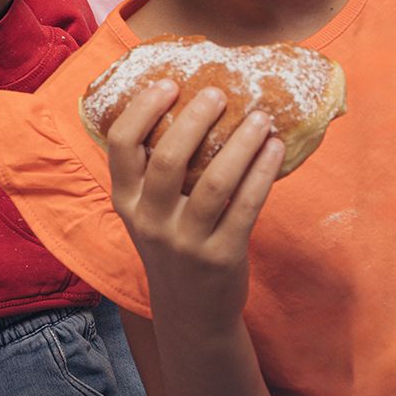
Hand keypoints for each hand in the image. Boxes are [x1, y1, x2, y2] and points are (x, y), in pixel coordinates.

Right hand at [105, 81, 282, 332]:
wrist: (192, 312)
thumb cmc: (173, 244)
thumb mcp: (148, 212)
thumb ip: (153, 171)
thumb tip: (187, 104)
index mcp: (125, 200)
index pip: (120, 144)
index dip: (143, 109)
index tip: (168, 83)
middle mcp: (148, 220)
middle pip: (167, 157)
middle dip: (194, 119)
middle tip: (219, 94)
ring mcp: (184, 241)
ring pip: (213, 181)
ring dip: (240, 143)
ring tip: (260, 118)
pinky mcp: (221, 256)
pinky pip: (246, 206)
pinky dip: (262, 172)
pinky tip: (275, 149)